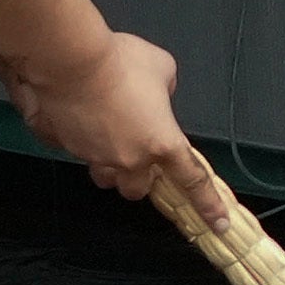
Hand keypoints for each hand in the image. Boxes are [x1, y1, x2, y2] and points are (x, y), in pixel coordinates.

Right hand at [14, 30, 192, 197]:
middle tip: (140, 158)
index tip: (218, 223)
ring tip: (107, 139)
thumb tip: (158, 94)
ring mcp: (94, 156)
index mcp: (161, 142)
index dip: (207, 204)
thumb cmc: (119, 62)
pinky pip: (76, 152)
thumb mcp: (162, 68)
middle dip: (140, 178)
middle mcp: (128, 158)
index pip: (192, 180)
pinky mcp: (66, 147)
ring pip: (104, 176)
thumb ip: (166, 89)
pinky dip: (80, 140)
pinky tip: (80, 117)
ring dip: (110, 166)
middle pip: (137, 189)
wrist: (70, 61)